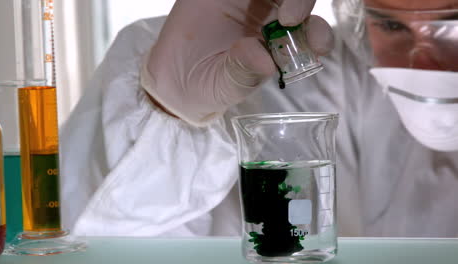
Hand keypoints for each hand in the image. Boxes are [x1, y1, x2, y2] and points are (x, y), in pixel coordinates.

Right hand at [142, 0, 333, 125]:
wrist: (169, 76)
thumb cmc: (204, 88)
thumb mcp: (224, 87)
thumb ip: (244, 74)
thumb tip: (266, 61)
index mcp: (279, 47)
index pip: (312, 33)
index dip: (321, 34)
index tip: (318, 44)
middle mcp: (270, 20)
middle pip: (300, 2)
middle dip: (305, 4)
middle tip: (291, 17)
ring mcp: (250, 0)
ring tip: (271, 8)